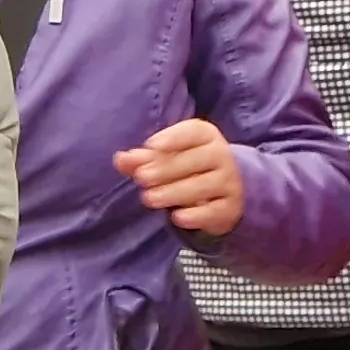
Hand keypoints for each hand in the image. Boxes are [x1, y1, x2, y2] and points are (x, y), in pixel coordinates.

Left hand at [118, 119, 241, 237]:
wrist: (223, 193)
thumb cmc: (188, 168)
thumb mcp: (167, 158)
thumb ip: (143, 159)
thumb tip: (120, 159)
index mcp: (206, 136)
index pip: (193, 132)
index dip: (172, 138)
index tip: (150, 146)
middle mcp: (221, 155)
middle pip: (196, 159)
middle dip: (167, 168)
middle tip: (141, 177)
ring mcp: (229, 181)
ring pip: (203, 185)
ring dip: (174, 192)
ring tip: (149, 198)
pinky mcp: (230, 207)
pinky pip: (214, 211)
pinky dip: (196, 215)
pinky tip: (177, 217)